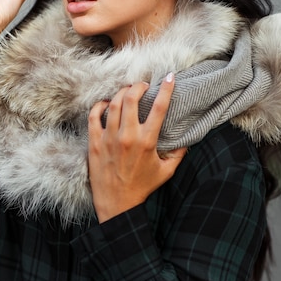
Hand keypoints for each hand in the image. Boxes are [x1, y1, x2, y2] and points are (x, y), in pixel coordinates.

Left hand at [88, 74, 186, 222]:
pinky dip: (100, 105)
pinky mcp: (95, 142)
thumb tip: (187, 139)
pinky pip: (94, 116)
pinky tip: (106, 104)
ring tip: (127, 92)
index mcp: (147, 141)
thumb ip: (178, 153)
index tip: (170, 77)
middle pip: (132, 98)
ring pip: (114, 103)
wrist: (117, 203)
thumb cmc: (142, 187)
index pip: (159, 107)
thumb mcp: (166, 171)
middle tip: (142, 86)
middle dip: (138, 86)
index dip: (166, 89)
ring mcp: (109, 138)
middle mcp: (128, 136)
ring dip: (122, 93)